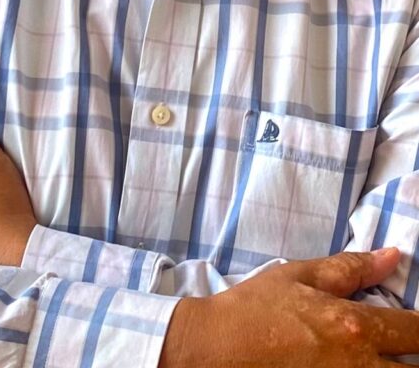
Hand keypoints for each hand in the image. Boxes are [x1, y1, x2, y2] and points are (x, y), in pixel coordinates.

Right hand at [160, 248, 418, 366]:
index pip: (414, 331)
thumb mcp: (300, 276)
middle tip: (404, 349)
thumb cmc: (254, 309)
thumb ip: (350, 268)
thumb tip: (392, 256)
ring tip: (383, 360)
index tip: (418, 327)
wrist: (213, 349)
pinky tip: (356, 367)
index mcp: (353, 326)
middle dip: (414, 357)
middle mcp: (355, 365)